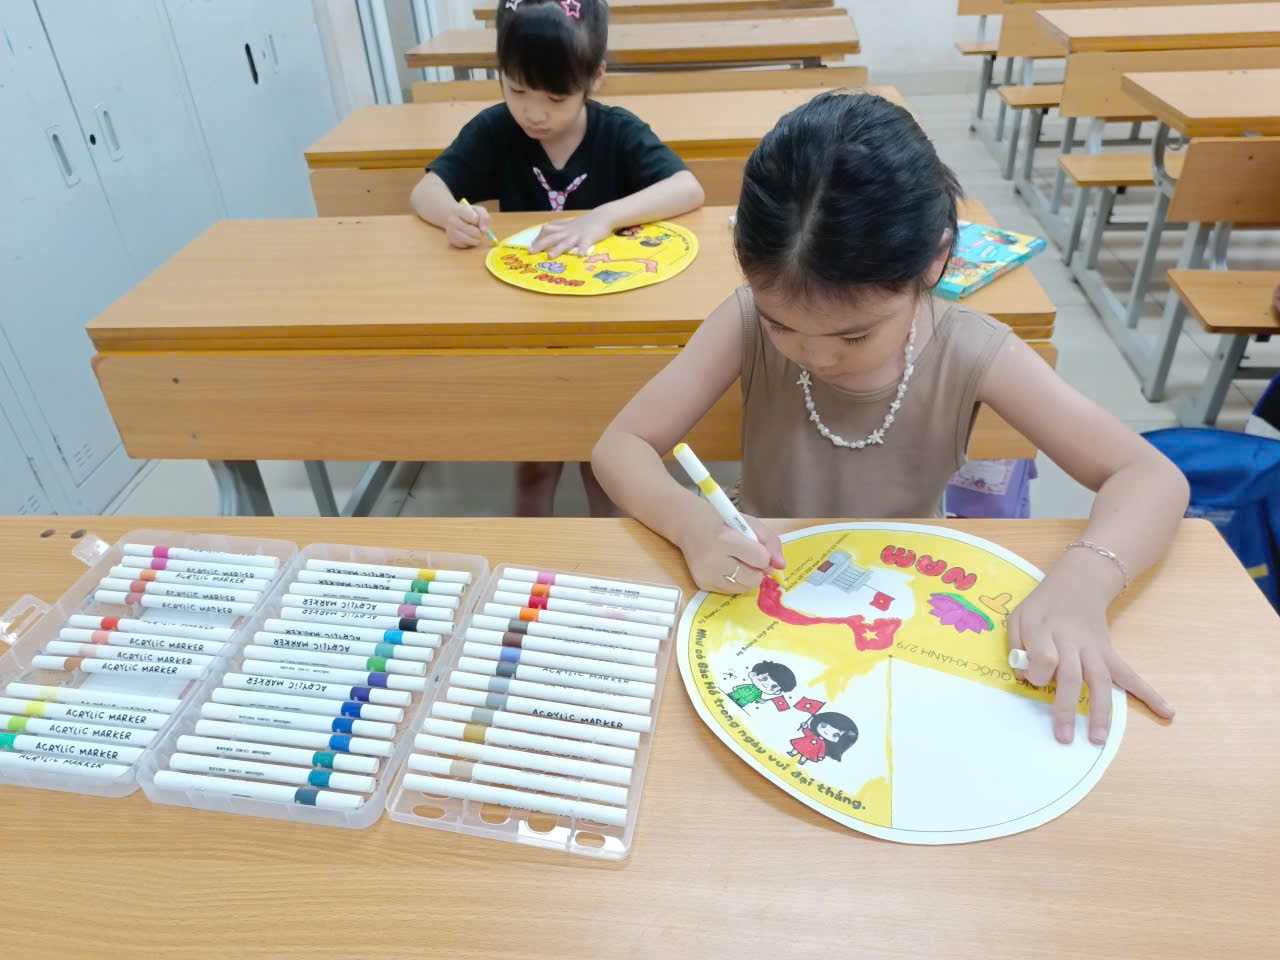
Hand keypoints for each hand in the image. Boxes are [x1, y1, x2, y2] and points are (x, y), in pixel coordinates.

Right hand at [445, 202, 490, 248]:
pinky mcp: (451, 240)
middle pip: (474, 232)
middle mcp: (452, 221)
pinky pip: (465, 245)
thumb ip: (484, 217)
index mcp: (459, 210)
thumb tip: (484, 230)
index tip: (476, 220)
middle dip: (479, 232)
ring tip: (474, 234)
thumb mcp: (477, 210)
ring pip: (470, 240)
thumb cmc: (467, 213)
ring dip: (476, 239)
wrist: (450, 215)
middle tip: (477, 229)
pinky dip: (469, 243)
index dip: (478, 221)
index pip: (474, 218)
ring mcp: (450, 231)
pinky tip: (467, 237)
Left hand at [528, 210, 613, 257]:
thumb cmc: (587, 223)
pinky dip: (582, 249)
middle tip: (531, 252)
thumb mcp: (572, 225)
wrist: (603, 216)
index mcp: (564, 228)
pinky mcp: (589, 237)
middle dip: (541, 244)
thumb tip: (550, 233)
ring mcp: (578, 235)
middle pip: (552, 236)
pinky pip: (585, 244)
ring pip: (566, 242)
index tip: (531, 246)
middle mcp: (568, 231)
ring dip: (558, 248)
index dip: (538, 237)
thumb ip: (562, 229)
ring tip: (550, 255)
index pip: (547, 230)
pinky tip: (580, 256)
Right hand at [676, 502, 784, 594]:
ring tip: (736, 561)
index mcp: (725, 539)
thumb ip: (770, 542)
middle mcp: (714, 560)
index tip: (755, 546)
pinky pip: (732, 591)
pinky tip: (726, 567)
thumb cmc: (721, 520)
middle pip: (754, 578)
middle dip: (757, 568)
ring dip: (747, 576)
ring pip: (745, 588)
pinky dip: (735, 581)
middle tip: (748, 556)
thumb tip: (781, 566)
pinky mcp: (703, 585)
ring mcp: (707, 575)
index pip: (760, 559)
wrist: (687, 525)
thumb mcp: (748, 522)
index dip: (763, 554)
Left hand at [1008, 550, 1173, 744]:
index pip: (1044, 658)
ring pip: (1101, 681)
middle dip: (1067, 708)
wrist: (1078, 583)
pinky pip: (1130, 674)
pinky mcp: (1109, 653)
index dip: (1037, 672)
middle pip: (1072, 676)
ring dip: (1102, 711)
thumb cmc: (1043, 606)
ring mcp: (1094, 649)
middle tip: (1064, 737)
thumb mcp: (1018, 617)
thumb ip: (1016, 645)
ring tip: (1099, 739)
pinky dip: (1149, 693)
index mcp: (1046, 632)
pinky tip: (1167, 712)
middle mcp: (1073, 643)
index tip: (1031, 678)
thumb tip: (1025, 677)